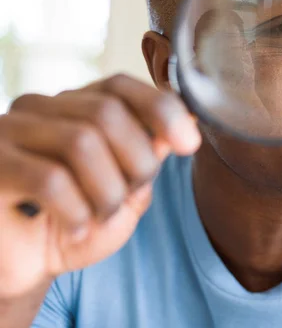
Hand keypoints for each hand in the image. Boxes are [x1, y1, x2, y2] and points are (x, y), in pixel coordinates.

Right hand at [0, 74, 200, 298]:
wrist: (26, 267)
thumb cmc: (76, 225)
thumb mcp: (126, 194)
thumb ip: (150, 158)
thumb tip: (185, 123)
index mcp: (74, 108)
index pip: (120, 86)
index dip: (161, 109)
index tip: (190, 144)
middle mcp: (39, 109)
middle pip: (106, 113)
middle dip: (136, 161)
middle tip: (131, 195)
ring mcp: (8, 132)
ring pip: (80, 141)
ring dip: (107, 191)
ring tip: (101, 217)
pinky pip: (48, 179)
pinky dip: (76, 211)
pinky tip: (77, 229)